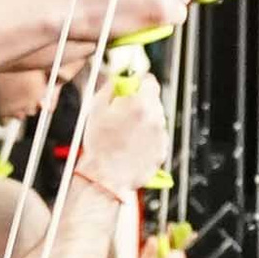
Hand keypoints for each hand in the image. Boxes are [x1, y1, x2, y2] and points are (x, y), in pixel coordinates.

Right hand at [78, 76, 171, 194]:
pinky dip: (148, 139)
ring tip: (125, 134)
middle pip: (153, 101)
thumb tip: (117, 80)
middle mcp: (155, 119)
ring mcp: (160, 136)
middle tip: (123, 114)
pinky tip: (132, 146)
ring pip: (156, 120)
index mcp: (140, 104)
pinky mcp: (161, 151)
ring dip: (144, 122)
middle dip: (141, 104)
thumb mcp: (97, 108)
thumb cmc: (99, 146)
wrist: (105, 177)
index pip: (150, 81)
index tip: (132, 88)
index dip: (139, 83)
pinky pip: (157, 138)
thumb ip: (111, 88)